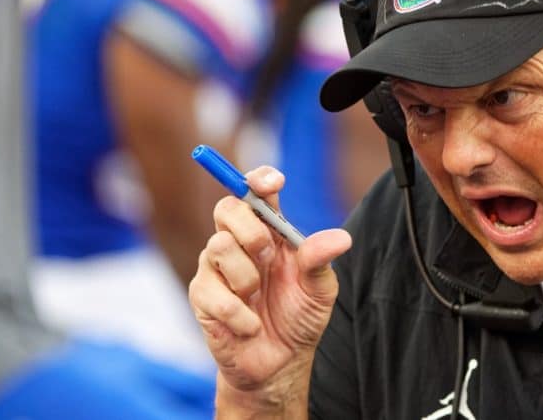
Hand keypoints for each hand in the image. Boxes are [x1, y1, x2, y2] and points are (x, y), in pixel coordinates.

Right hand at [189, 166, 351, 407]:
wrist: (280, 364)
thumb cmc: (299, 317)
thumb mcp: (320, 290)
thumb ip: (321, 260)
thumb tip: (340, 238)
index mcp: (270, 232)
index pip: (257, 192)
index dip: (260, 179)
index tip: (273, 182)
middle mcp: (239, 242)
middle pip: (227, 208)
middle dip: (250, 230)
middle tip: (268, 256)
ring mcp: (216, 267)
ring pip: (217, 245)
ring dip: (246, 277)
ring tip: (259, 299)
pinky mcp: (202, 296)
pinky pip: (213, 292)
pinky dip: (240, 315)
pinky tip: (251, 326)